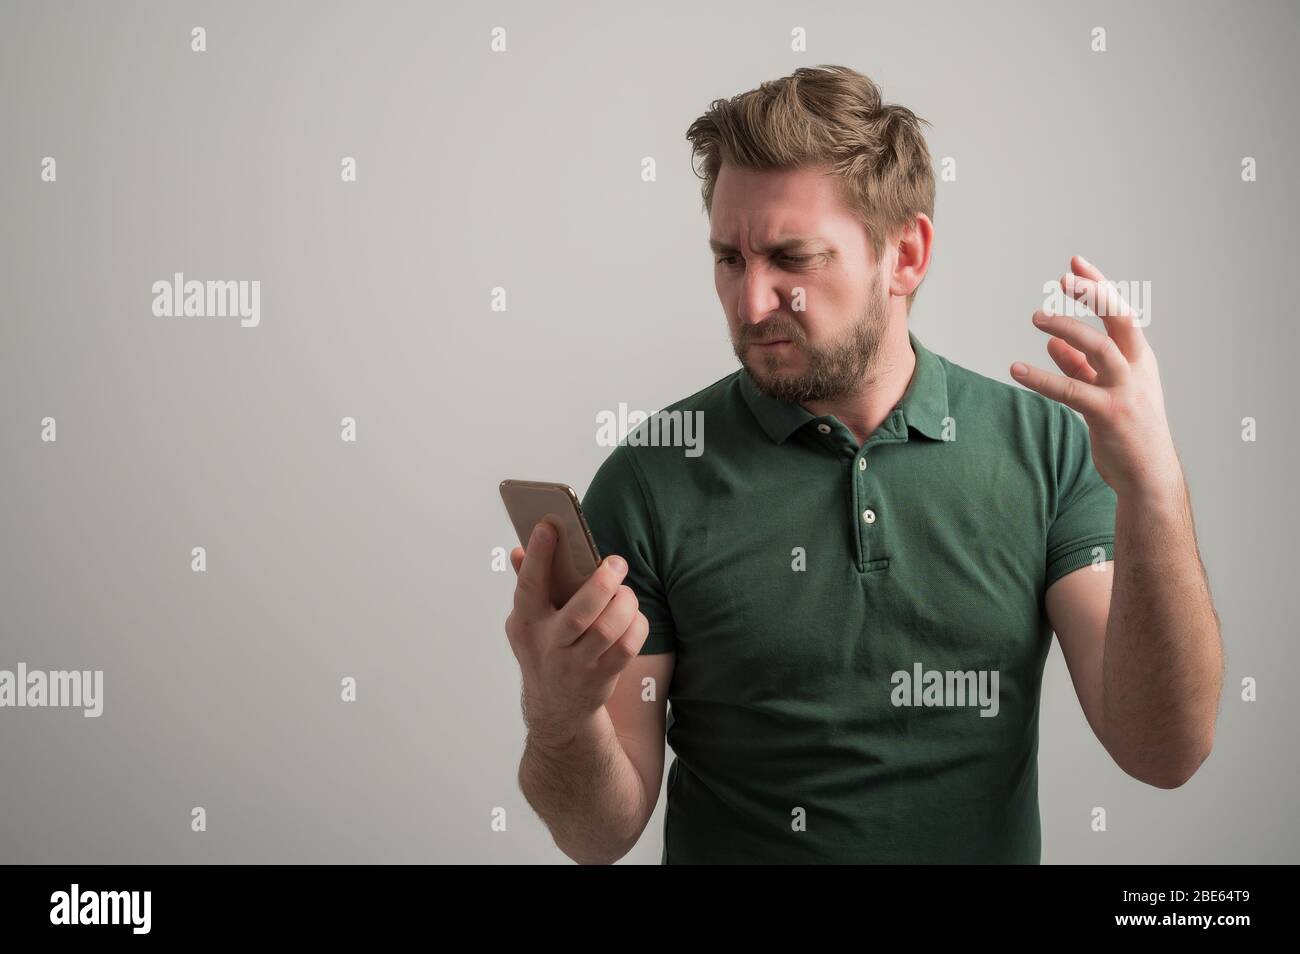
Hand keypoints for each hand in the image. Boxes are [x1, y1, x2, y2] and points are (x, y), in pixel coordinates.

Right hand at [504, 520, 649, 745]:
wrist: (556, 707)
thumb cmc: (544, 649)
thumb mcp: (527, 621)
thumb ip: (527, 584)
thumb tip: (520, 550)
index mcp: (526, 623)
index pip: (529, 586)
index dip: (538, 556)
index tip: (549, 526)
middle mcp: (549, 645)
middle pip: (580, 613)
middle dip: (602, 584)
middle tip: (616, 562)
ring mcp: (576, 665)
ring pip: (607, 630)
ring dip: (624, 604)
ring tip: (626, 591)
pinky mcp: (601, 678)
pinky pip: (627, 648)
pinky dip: (636, 626)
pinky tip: (633, 615)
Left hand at [1010, 255, 1181, 498]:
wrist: (1148, 475)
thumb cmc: (1127, 430)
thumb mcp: (1105, 390)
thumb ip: (1079, 365)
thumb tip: (1052, 341)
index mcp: (1139, 359)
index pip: (1121, 312)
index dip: (1099, 285)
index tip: (1075, 262)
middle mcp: (1137, 369)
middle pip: (1120, 320)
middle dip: (1095, 295)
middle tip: (1063, 279)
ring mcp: (1126, 391)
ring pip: (1099, 349)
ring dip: (1068, 327)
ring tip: (1036, 315)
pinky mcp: (1109, 415)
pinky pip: (1071, 391)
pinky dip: (1042, 378)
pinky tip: (1016, 369)